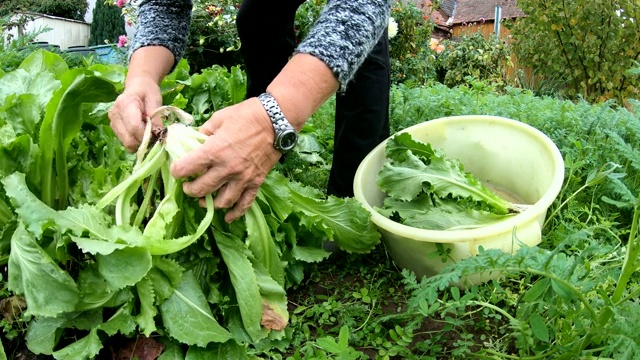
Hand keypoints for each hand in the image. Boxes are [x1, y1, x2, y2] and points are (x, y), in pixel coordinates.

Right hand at [108, 76, 163, 151]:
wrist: (137, 86)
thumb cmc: (147, 92)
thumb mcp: (155, 101)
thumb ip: (156, 118)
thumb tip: (158, 134)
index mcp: (125, 104)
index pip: (134, 128)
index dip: (147, 136)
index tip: (158, 135)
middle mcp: (114, 115)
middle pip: (128, 139)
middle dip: (143, 142)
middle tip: (154, 136)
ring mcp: (112, 122)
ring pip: (126, 143)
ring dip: (139, 142)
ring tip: (148, 132)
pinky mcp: (113, 127)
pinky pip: (125, 141)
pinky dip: (135, 140)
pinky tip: (141, 132)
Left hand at [170, 97, 281, 222]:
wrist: (275, 120)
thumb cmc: (246, 116)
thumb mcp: (218, 119)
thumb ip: (203, 133)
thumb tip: (192, 141)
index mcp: (213, 151)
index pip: (185, 169)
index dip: (176, 170)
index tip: (177, 170)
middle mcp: (226, 169)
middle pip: (200, 190)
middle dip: (190, 190)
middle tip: (188, 186)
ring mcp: (242, 178)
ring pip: (221, 202)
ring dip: (209, 203)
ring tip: (205, 198)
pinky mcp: (256, 182)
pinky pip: (245, 204)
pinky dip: (235, 213)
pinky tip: (227, 218)